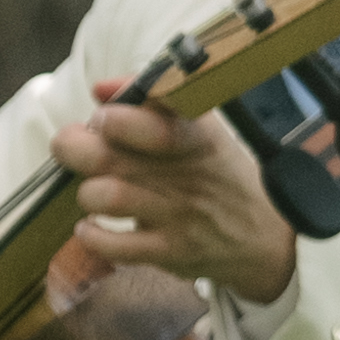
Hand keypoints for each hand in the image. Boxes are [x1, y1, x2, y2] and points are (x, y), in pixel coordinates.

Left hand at [53, 85, 296, 313]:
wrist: (266, 236)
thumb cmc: (218, 175)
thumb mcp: (201, 130)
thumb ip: (150, 103)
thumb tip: (101, 88)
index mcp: (194, 134)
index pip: (155, 118)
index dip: (118, 117)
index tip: (104, 115)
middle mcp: (184, 172)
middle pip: (110, 155)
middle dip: (75, 147)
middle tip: (73, 146)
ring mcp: (178, 213)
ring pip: (108, 197)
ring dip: (87, 192)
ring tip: (93, 189)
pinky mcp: (171, 251)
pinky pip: (116, 246)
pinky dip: (92, 236)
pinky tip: (92, 227)